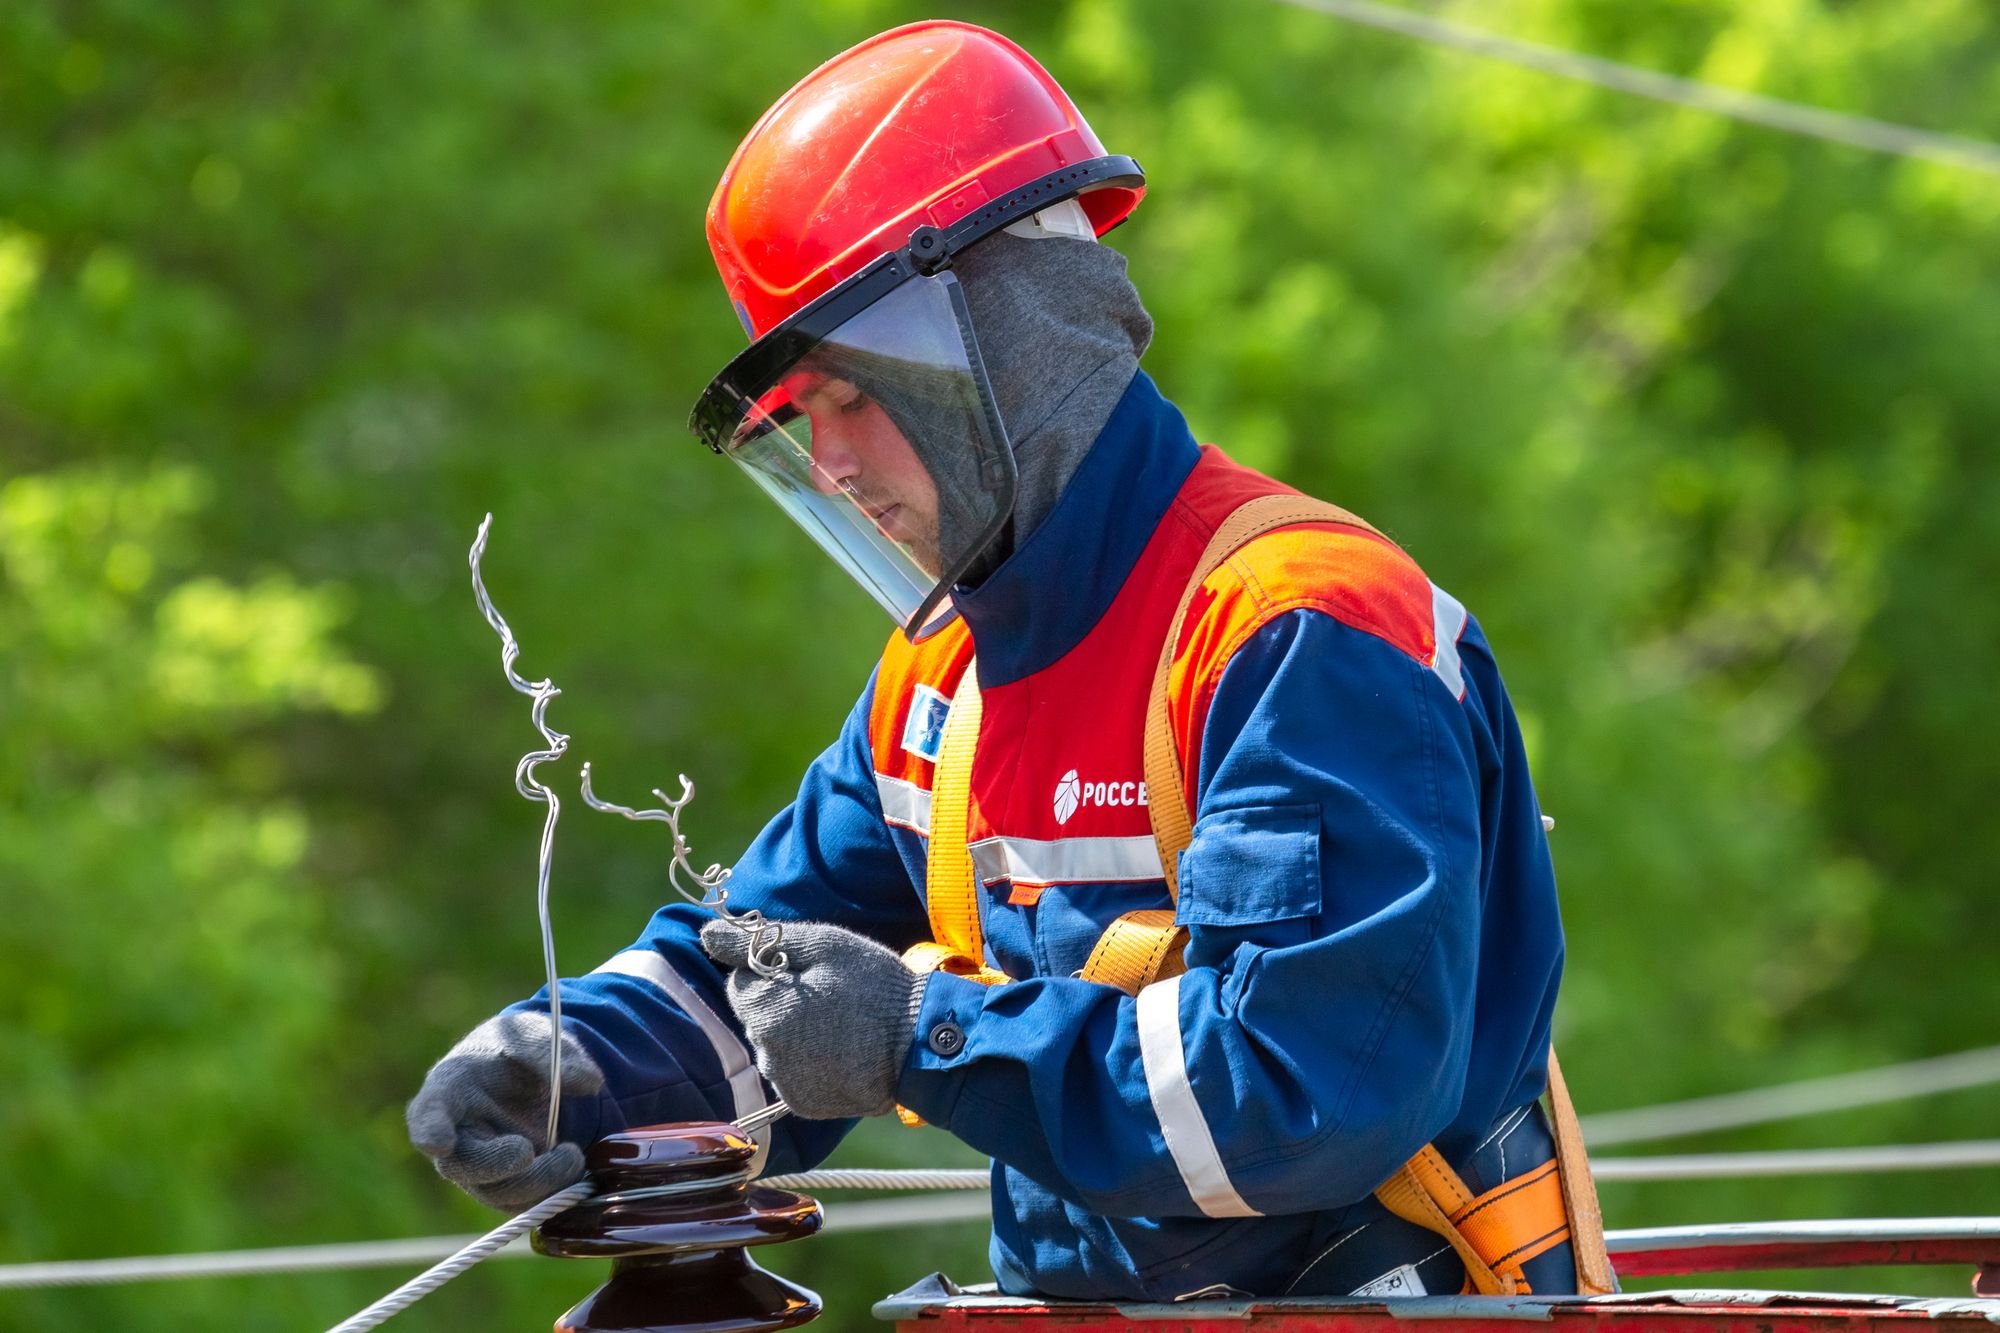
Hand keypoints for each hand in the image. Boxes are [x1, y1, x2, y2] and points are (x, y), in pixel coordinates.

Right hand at [406, 1011, 603, 1209]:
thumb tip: (589, 1082)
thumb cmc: (519, 1049)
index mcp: (452, 1086)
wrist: (527, 1072)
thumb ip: (558, 1054)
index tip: (438, 1142)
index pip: (429, 1112)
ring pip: (497, 1193)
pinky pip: (523, 1204)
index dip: (430, 1128)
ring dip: (537, 1182)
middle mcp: (457, 1133)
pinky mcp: (507, 1184)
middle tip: (528, 1151)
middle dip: (496, 1164)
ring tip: (572, 1155)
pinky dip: (552, 1194)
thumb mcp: (536, 1036)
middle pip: (462, 1165)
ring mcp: (479, 1164)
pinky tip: (576, 1172)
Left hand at [700, 919, 926, 1119]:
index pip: (742, 982)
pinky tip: (842, 1051)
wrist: (920, 1043)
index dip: (775, 972)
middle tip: (831, 996)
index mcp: (763, 1012)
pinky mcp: (805, 1105)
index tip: (813, 973)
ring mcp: (785, 1084)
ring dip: (796, 1033)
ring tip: (841, 1025)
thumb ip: (757, 942)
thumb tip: (706, 934)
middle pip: (757, 1016)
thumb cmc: (873, 985)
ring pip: (775, 1046)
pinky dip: (810, 1062)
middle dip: (783, 1003)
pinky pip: (793, 1074)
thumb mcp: (821, 946)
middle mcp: (766, 1054)